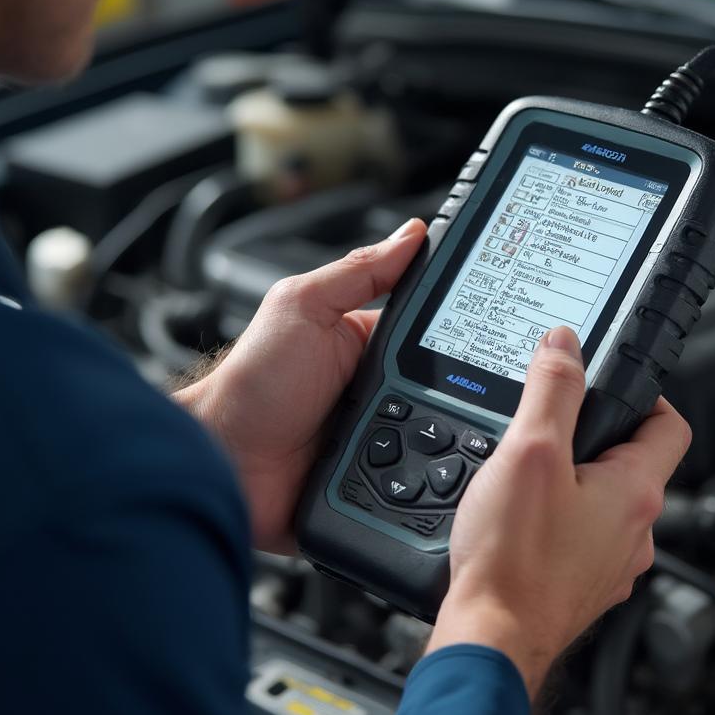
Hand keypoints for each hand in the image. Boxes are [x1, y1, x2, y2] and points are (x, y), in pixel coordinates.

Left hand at [176, 218, 427, 553]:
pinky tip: (428, 472)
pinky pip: (420, 478)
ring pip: (442, 435)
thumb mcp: (303, 307)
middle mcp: (380, 387)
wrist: (225, 462)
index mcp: (366, 340)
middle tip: (442, 392)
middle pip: (444, 386)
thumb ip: (358, 272)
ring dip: (442, 437)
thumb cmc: (253, 383)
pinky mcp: (380, 480)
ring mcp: (382, 435)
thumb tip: (411, 234)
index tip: (490, 327)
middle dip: (451, 391)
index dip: (457, 326)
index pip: (429, 327)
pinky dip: (427, 477)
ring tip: (426, 432)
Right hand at [426, 326, 690, 697]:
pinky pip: (581, 533)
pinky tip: (520, 515)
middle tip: (549, 422)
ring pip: (603, 499)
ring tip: (527, 469)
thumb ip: (552, 390)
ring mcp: (610, 562)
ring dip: (573, 477)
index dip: (645, 393)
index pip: (670, 423)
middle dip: (594, 434)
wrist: (491, 638)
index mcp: (636, 492)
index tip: (610, 381)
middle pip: (632, 460)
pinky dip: (558, 515)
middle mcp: (635, 531)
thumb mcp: (530, 451)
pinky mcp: (581, 582)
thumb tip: (565, 344)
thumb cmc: (515, 559)